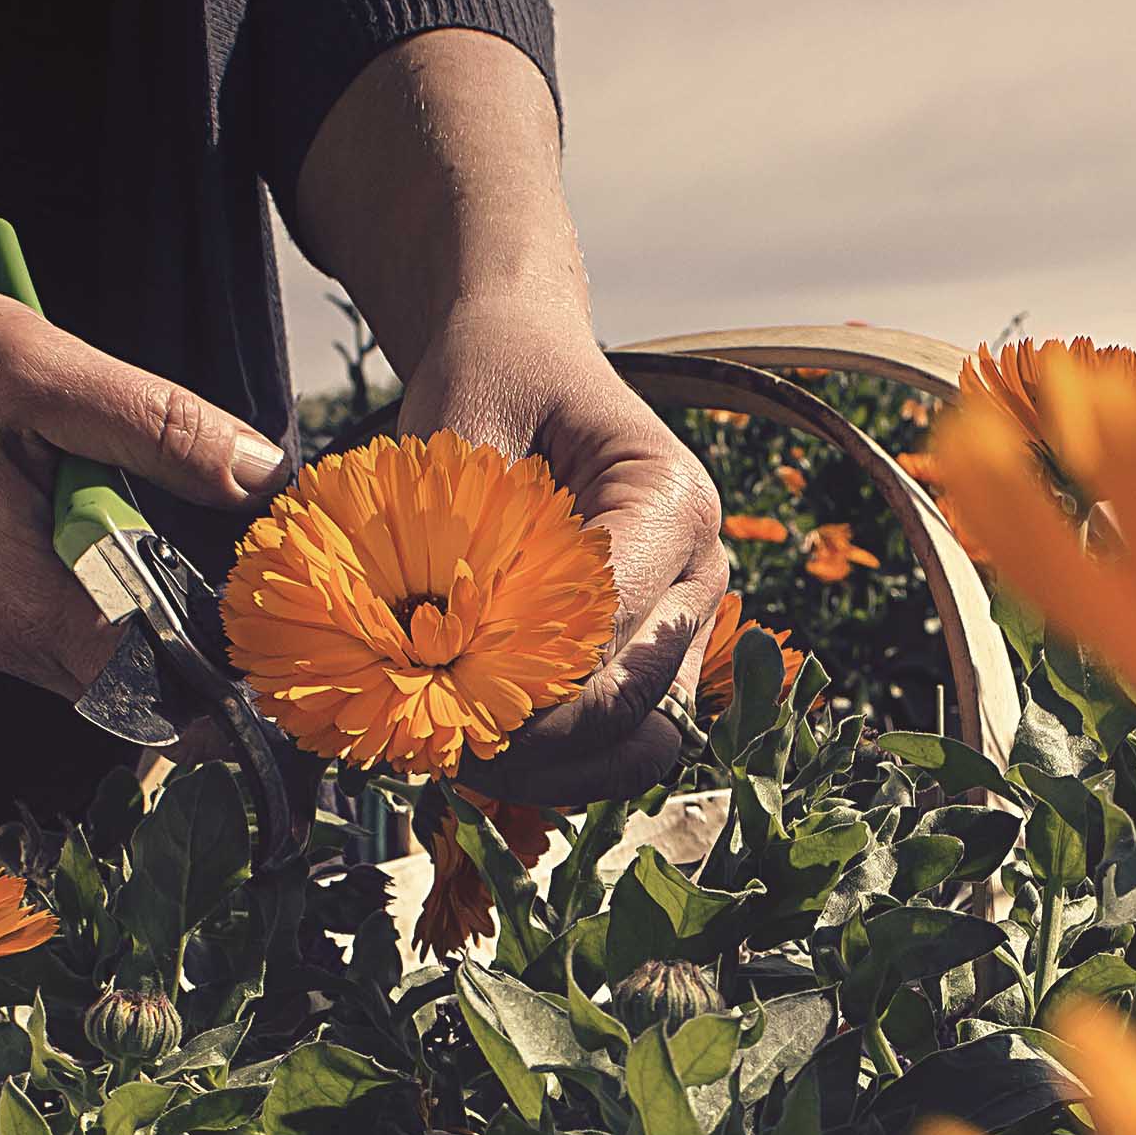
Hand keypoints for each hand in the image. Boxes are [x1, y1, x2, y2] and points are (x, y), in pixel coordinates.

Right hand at [0, 276, 287, 698]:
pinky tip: (146, 544)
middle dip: (215, 657)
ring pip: (115, 669)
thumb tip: (260, 471)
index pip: (159, 693)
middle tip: (270, 596)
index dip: (233, 680)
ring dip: (171, 628)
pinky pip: (80, 638)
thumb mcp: (35, 369)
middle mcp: (9, 640)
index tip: (285, 648)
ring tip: (222, 570)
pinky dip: (126, 607)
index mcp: (26, 601)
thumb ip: (152, 426)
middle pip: (146, 692)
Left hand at [394, 297, 726, 805]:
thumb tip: (444, 644)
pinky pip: (624, 751)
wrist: (525, 364)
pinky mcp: (657, 667)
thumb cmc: (493, 381)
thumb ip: (464, 526)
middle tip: (436, 737)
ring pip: (640, 745)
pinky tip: (489, 753)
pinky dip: (561, 770)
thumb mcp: (465, 422)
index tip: (434, 682)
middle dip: (532, 735)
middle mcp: (701, 574)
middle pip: (632, 699)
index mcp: (673, 501)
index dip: (523, 672)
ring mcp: (687, 629)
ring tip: (462, 757)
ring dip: (552, 770)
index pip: (610, 620)